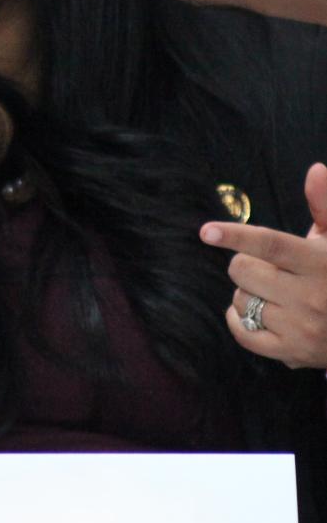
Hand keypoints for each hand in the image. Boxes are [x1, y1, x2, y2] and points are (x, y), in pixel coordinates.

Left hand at [200, 162, 326, 368]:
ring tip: (271, 291)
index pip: (270, 244)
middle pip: (244, 270)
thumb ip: (324, 204)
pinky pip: (243, 334)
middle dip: (244, 263)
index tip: (206, 231)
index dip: (236, 235)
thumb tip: (316, 170)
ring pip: (241, 300)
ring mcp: (301, 328)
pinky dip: (238, 320)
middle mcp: (311, 296)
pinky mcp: (292, 353)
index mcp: (320, 263)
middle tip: (266, 267)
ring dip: (246, 292)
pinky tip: (252, 312)